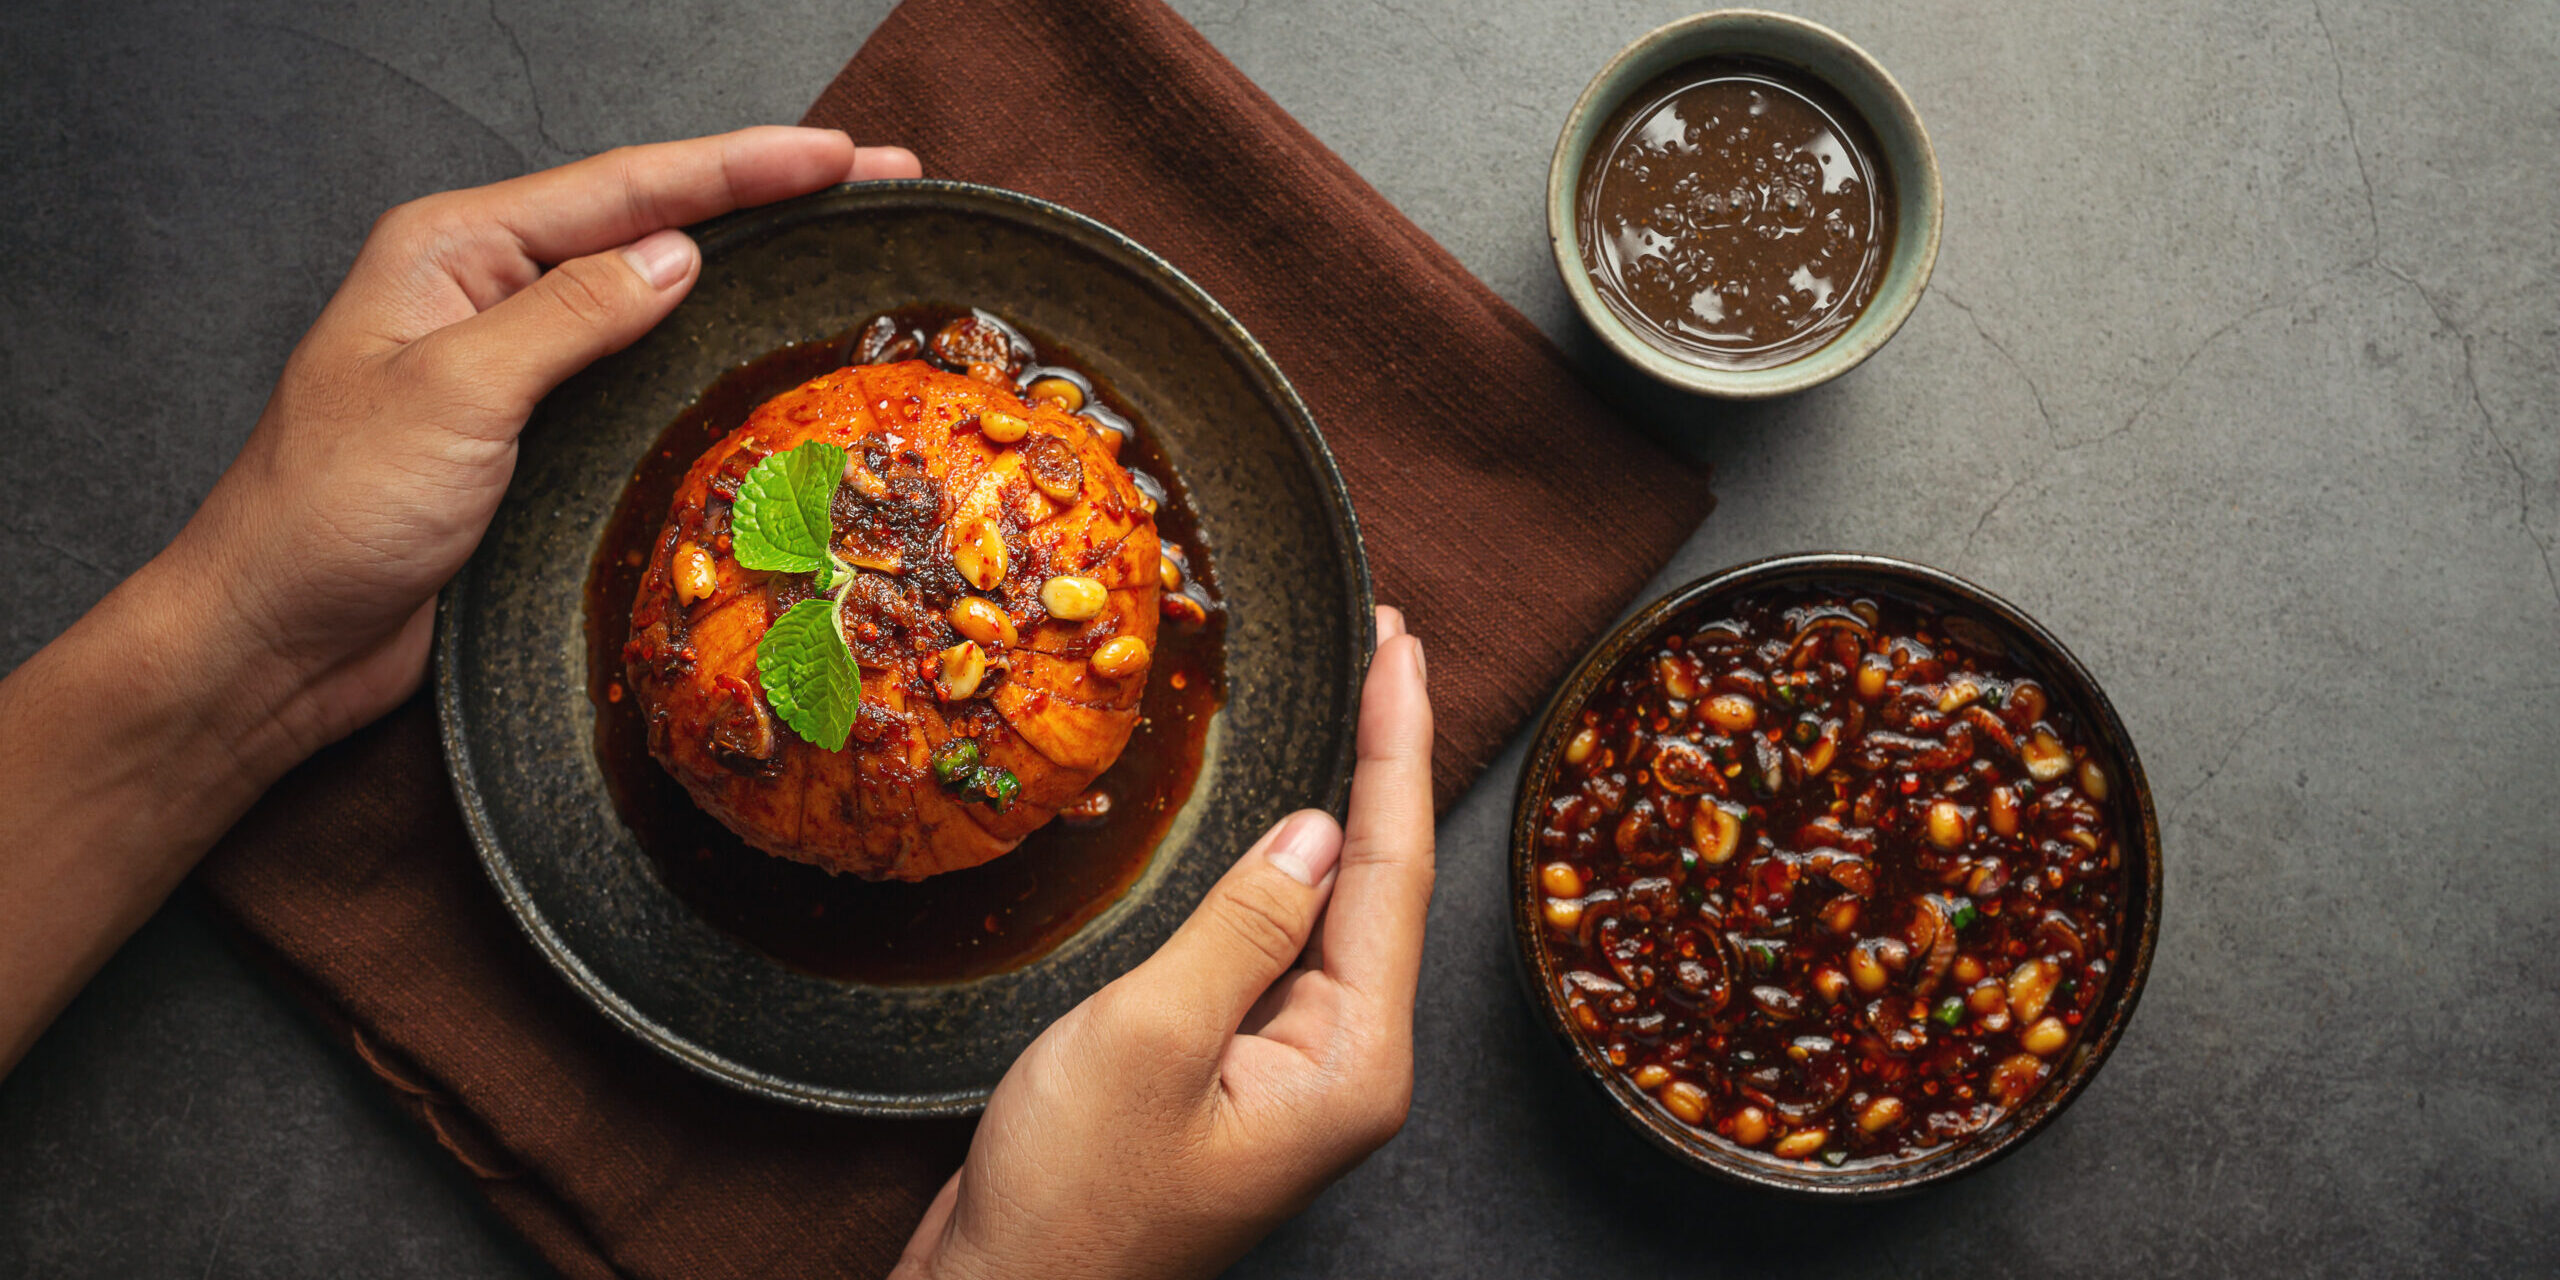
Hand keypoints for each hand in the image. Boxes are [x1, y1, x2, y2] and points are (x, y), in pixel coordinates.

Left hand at [171, 127, 918, 762]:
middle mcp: (486, 289)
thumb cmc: (332, 511)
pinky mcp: (532, 432)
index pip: (627, 187)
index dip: (745, 167)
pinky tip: (760, 349)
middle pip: (652, 222)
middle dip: (768, 199)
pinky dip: (707, 350)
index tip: (844, 154)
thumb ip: (570, 315)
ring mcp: (512, 361)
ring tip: (845, 246)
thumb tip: (678, 254)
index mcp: (454, 250)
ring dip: (750, 268)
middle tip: (880, 181)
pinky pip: (638, 370)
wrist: (275, 636)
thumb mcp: (456, 394)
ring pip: (653, 293)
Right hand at [894, 608, 1434, 1279]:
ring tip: (1355, 700)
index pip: (1394, 873)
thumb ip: (1243, 925)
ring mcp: (1295, 1075)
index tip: (1401, 645)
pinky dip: (1279, 873)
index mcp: (1352, 1065)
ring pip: (1332, 915)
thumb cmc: (1069, 1199)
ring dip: (1340, 809)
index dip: (1398, 748)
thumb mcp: (1150, 1037)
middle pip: (1382, 886)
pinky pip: (1278, 950)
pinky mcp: (1241, 1076)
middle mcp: (1345, 1069)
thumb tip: (1317, 832)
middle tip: (1386, 643)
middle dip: (1385, 761)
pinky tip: (1277, 825)